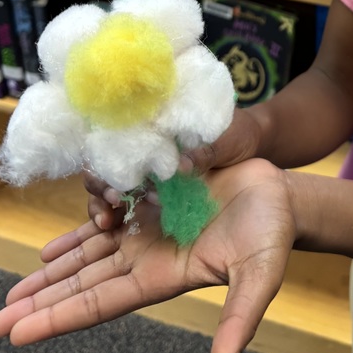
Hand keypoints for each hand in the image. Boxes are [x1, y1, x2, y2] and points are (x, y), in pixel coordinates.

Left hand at [0, 159, 295, 352]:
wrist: (280, 194)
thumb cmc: (272, 235)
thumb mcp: (258, 278)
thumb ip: (239, 322)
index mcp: (163, 276)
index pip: (100, 302)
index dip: (59, 317)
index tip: (17, 333)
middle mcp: (147, 256)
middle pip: (83, 283)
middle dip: (41, 300)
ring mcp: (148, 228)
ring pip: (88, 253)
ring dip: (52, 270)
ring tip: (16, 288)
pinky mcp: (153, 199)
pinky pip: (106, 214)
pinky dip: (78, 229)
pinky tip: (53, 243)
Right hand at [84, 108, 262, 231]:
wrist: (252, 145)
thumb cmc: (238, 132)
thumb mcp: (227, 137)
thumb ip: (207, 151)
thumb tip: (182, 165)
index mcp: (159, 126)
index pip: (117, 137)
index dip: (106, 155)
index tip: (110, 174)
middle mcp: (146, 149)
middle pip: (106, 165)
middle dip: (100, 183)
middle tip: (112, 200)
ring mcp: (148, 174)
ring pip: (111, 188)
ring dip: (102, 202)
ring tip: (107, 220)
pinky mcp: (155, 197)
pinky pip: (127, 206)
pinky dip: (115, 216)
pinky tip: (111, 226)